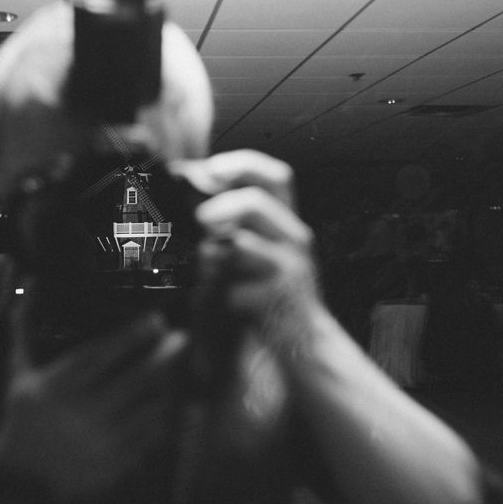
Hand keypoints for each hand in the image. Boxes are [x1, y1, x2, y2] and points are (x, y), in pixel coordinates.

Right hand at [0, 283, 187, 502]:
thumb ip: (25, 327)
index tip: (154, 318)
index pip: (101, 355)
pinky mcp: (116, 462)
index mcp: (58, 387)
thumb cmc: (21, 417)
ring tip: (177, 365)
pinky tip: (167, 398)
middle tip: (181, 336)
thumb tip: (32, 283)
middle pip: (135, 379)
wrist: (22, 479)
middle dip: (163, 355)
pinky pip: (150, 434)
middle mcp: (82, 413)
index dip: (132, 334)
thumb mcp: (18, 372)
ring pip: (149, 406)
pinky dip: (161, 413)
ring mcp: (102, 441)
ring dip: (167, 382)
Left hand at [173, 150, 322, 344]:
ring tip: (204, 262)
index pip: (275, 176)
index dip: (243, 164)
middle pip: (257, 203)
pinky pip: (236, 291)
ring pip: (243, 246)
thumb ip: (241, 222)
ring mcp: (287, 271)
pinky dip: (220, 293)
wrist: (305, 338)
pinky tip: (219, 298)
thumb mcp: (268, 247)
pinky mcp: (275, 303)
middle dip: (220, 206)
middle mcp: (292, 240)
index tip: (211, 168)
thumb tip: (197, 192)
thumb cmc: (277, 288)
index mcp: (287, 222)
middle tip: (199, 218)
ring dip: (213, 252)